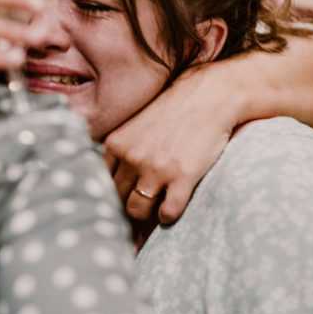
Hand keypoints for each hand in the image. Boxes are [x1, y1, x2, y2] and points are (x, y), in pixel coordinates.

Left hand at [102, 64, 237, 224]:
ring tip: (155, 209)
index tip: (119, 200)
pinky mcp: (182, 177)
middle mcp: (132, 157)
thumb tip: (112, 183)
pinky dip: (169, 216)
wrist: (210, 97)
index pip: (101, 182)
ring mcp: (156, 169)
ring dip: (146, 214)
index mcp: (116, 144)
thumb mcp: (136, 126)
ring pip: (137, 210)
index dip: (109, 195)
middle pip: (117, 199)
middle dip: (127, 206)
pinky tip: (172, 207)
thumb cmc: (174, 112)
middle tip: (139, 208)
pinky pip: (168, 213)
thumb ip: (122, 150)